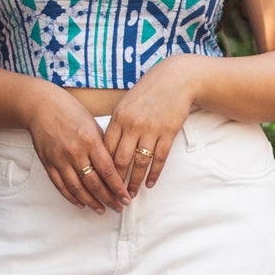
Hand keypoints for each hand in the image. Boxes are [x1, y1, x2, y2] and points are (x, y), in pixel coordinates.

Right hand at [24, 84, 129, 211]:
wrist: (41, 107)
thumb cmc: (70, 111)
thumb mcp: (92, 124)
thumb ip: (102, 145)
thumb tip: (114, 167)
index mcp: (90, 141)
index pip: (107, 171)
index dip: (117, 187)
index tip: (126, 197)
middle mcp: (75, 152)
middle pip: (94, 183)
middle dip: (108, 198)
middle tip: (118, 207)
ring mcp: (60, 159)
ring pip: (77, 188)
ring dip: (91, 202)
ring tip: (102, 209)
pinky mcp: (48, 163)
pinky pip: (61, 186)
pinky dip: (71, 197)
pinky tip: (81, 204)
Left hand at [103, 57, 198, 191]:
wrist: (176, 79)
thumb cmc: (148, 92)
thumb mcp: (126, 104)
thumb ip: (116, 125)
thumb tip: (105, 148)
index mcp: (118, 118)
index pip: (106, 149)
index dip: (102, 169)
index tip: (99, 182)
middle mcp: (132, 125)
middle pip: (120, 160)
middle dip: (116, 182)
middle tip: (113, 196)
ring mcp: (151, 130)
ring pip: (140, 163)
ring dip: (135, 182)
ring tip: (131, 195)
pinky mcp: (168, 133)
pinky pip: (159, 159)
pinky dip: (154, 174)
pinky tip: (150, 184)